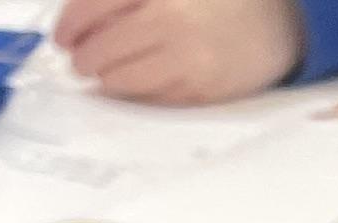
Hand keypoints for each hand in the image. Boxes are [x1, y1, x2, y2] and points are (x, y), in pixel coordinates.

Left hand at [52, 0, 303, 102]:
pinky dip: (136, 94)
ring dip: (106, 79)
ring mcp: (188, 59)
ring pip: (122, 80)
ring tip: (103, 73)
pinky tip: (133, 85)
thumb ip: (124, 0)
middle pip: (102, 49)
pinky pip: (153, 98)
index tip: (62, 36)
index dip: (70, 25)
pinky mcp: (203, 90)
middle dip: (84, 58)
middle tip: (80, 60)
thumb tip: (79, 22)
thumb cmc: (216, 1)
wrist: (275, 23)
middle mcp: (171, 19)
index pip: (93, 6)